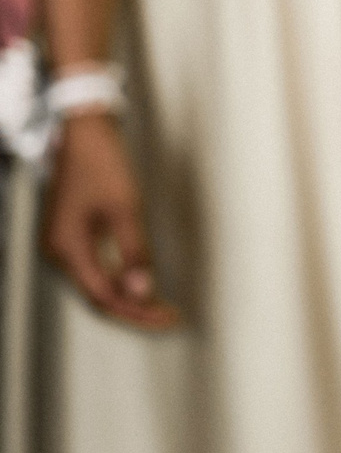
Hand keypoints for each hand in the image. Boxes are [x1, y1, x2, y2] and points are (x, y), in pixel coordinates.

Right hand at [44, 112, 177, 328]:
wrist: (83, 135)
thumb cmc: (102, 165)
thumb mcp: (126, 209)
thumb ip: (134, 252)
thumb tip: (143, 291)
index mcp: (68, 248)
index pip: (104, 296)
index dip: (137, 312)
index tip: (169, 318)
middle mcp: (59, 251)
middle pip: (98, 296)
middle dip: (134, 310)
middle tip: (169, 318)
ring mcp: (62, 244)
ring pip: (95, 285)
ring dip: (127, 298)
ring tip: (160, 307)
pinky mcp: (71, 235)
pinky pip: (94, 269)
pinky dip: (118, 280)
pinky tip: (140, 284)